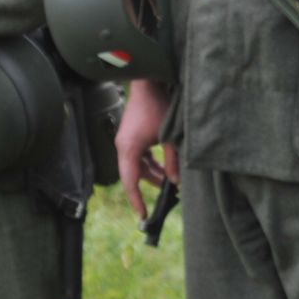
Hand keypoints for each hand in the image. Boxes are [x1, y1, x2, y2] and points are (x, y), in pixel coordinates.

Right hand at [115, 79, 176, 220]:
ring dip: (152, 174)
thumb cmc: (158, 106)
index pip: (130, 182)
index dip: (136, 200)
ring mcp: (126, 140)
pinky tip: (164, 168)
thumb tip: (175, 182)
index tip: (142, 216)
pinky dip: (150, 164)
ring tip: (170, 183)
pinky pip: (138, 156)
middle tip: (164, 200)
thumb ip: (172, 161)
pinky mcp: (131, 135)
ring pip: (137, 166)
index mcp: (129, 149)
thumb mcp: (170, 137)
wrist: (147, 82)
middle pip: (133, 175)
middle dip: (149, 187)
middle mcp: (123, 147)